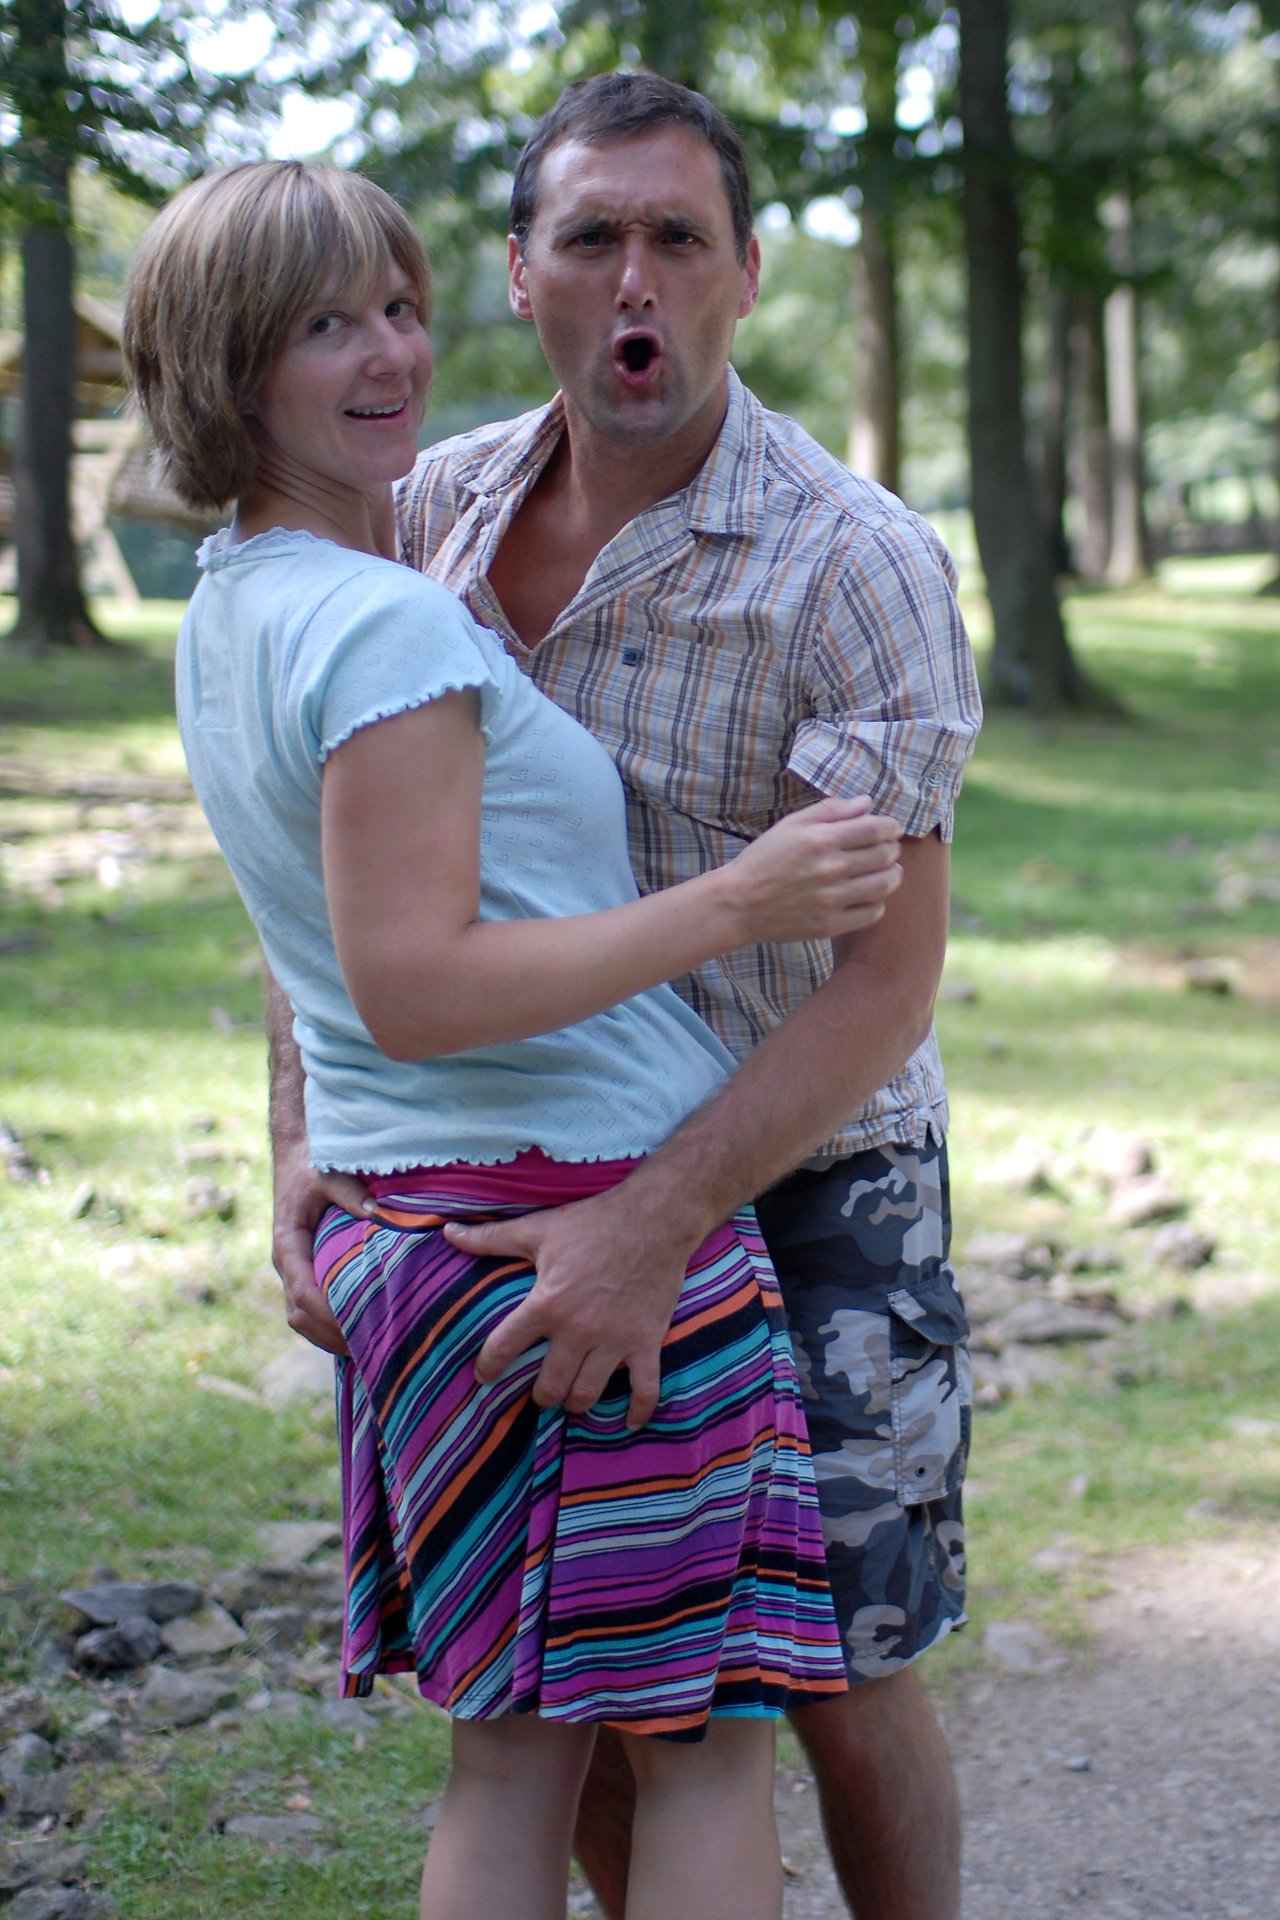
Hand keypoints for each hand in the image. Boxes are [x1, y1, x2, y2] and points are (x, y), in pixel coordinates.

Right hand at [271, 1132, 366, 1356]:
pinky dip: (328, 1324)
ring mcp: (293, 1268)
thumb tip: (376, 1213)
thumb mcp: (328, 1171)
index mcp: (287, 1244)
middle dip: (330, 1337)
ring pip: (301, 1317)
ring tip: (367, 1352)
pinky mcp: (304, 1267)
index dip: (329, 1318)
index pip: (304, 1295)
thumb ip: (348, 1191)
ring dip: (328, 1337)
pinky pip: (310, 1305)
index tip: (358, 1330)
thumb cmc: (313, 1161)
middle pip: (299, 1317)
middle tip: (369, 1352)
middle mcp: (286, 1262)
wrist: (298, 1152)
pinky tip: (359, 1331)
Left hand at [442, 1184, 693, 1427]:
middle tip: (542, 1390)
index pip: (504, 1348)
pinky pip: (644, 1389)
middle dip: (541, 1394)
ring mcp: (614, 1340)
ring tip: (573, 1398)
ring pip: (587, 1393)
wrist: (654, 1219)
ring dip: (576, 1402)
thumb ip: (490, 1238)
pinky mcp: (646, 1342)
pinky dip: (637, 1411)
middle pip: (549, 1386)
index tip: (483, 1378)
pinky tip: (628, 1422)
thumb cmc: (593, 1222)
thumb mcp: (538, 1229)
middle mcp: (577, 1330)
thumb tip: (448, 1233)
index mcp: (546, 1304)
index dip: (488, 1368)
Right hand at [725, 795, 901, 945]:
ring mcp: (832, 900)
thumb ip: (830, 811)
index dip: (891, 826)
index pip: (875, 829)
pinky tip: (870, 895)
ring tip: (888, 871)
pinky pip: (871, 913)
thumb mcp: (791, 825)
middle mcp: (831, 869)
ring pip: (884, 885)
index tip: (892, 828)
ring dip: (892, 875)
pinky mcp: (830, 924)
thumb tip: (866, 803)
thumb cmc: (764, 859)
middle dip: (892, 848)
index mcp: (821, 840)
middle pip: (884, 856)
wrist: (739, 903)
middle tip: (888, 849)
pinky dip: (878, 902)